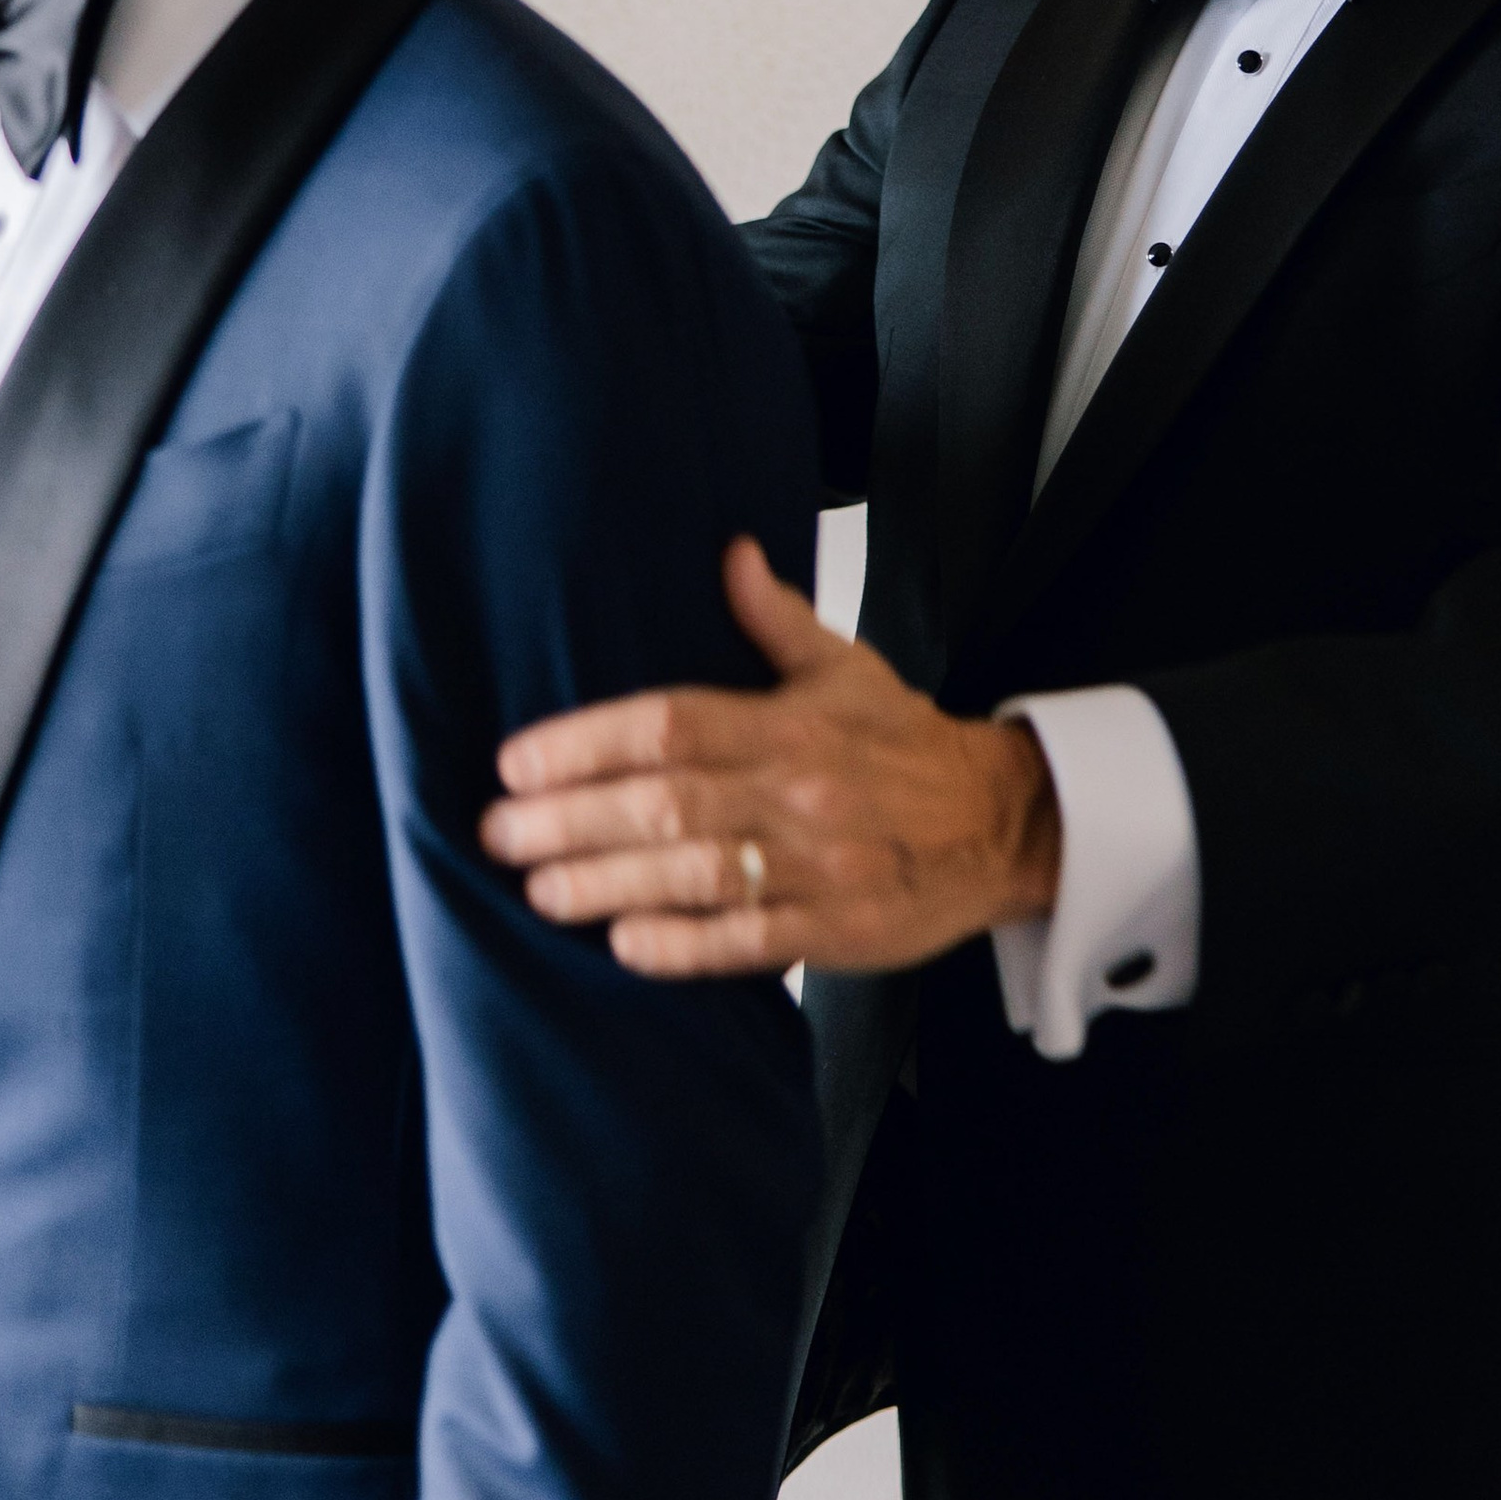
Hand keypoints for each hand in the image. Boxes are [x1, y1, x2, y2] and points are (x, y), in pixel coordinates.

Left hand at [482, 536, 1059, 979]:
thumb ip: (775, 618)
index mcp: (792, 720)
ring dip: (607, 883)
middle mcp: (800, 788)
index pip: (672, 721)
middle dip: (571, 819)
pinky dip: (683, 945)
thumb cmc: (906, 746)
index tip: (517, 761)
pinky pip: (750, 941)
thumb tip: (731, 554)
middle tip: (498, 831)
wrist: (1002, 822)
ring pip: (697, 873)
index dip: (586, 741)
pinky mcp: (840, 928)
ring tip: (538, 889)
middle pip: (667, 801)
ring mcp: (821, 863)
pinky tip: (624, 943)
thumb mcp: (847, 667)